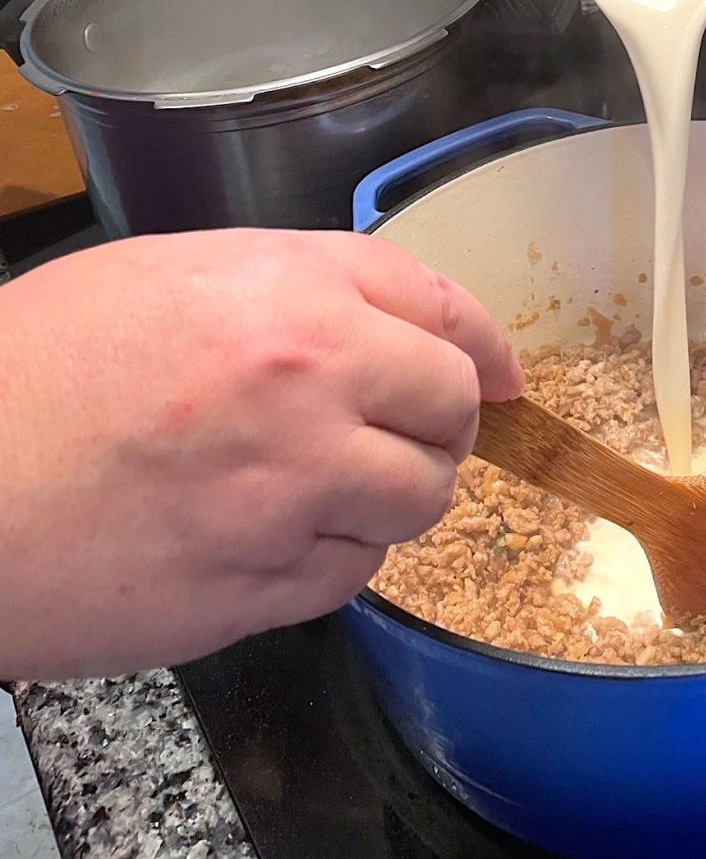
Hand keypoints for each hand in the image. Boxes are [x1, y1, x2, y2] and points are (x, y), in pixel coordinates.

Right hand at [0, 230, 521, 678]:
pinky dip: (333, 556)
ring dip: (389, 493)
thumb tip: (393, 324)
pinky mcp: (254, 588)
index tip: (503, 373)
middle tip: (399, 428)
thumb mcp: (173, 274)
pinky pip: (349, 576)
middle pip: (451, 411)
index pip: (444, 313)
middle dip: (438, 422)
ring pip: (416, 503)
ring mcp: (287, 495)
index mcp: (290, 293)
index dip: (485, 345)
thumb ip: (299, 287)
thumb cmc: (41, 363)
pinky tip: (269, 533)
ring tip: (318, 481)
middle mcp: (309, 387)